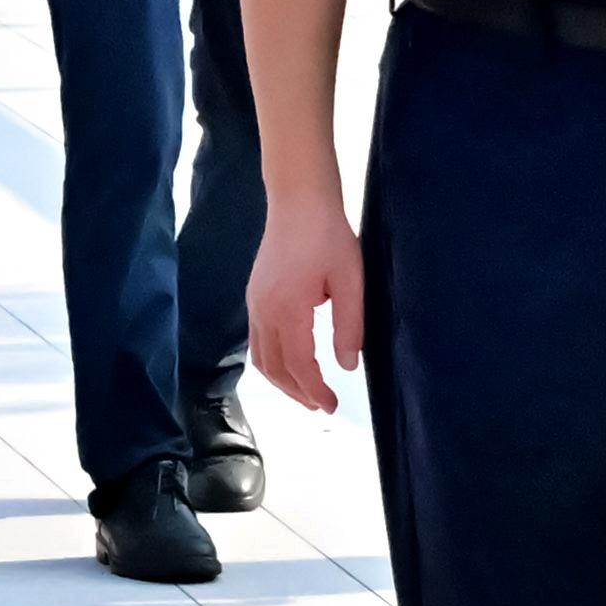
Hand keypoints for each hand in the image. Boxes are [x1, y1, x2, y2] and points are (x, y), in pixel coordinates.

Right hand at [248, 196, 364, 413]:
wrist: (298, 199)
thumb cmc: (328, 236)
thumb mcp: (350, 281)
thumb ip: (349, 326)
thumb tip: (347, 365)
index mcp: (287, 309)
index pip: (297, 365)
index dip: (314, 390)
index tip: (332, 405)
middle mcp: (263, 310)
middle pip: (273, 367)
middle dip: (296, 392)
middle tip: (322, 405)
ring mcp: (254, 302)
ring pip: (260, 356)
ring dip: (281, 380)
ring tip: (307, 391)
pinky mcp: (254, 294)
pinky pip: (257, 339)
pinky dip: (273, 360)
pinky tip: (291, 361)